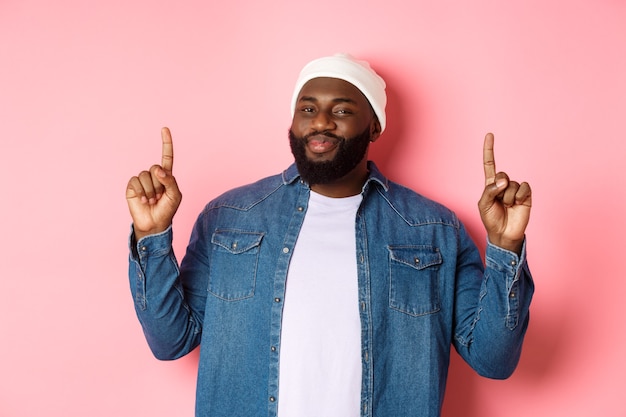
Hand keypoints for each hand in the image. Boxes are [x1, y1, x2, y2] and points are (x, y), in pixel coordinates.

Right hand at [126, 127, 182, 239]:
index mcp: (166, 176)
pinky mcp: (132, 186)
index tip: (164, 129)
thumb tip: (158, 169)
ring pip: (146, 175)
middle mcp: (154, 175)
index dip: (166, 143)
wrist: (154, 224)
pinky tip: (142, 200)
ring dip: (150, 191)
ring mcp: (142, 180)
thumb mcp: (175, 196)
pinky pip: (136, 181)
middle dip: (159, 184)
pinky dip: (141, 192)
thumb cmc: (167, 210)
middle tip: (159, 197)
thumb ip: (170, 181)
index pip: (167, 156)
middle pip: (155, 168)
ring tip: (151, 200)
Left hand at [477, 133, 531, 253]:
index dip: (489, 150)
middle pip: (502, 175)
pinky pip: (524, 187)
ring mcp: (515, 189)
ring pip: (512, 184)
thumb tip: (504, 181)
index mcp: (491, 184)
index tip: (489, 134)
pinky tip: (518, 204)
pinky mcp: (526, 195)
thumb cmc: (491, 219)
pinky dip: (519, 196)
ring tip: (508, 206)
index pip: (490, 164)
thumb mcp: (483, 204)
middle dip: (499, 189)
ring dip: (508, 197)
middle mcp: (504, 184)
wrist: (504, 234)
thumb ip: (490, 190)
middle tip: (499, 201)